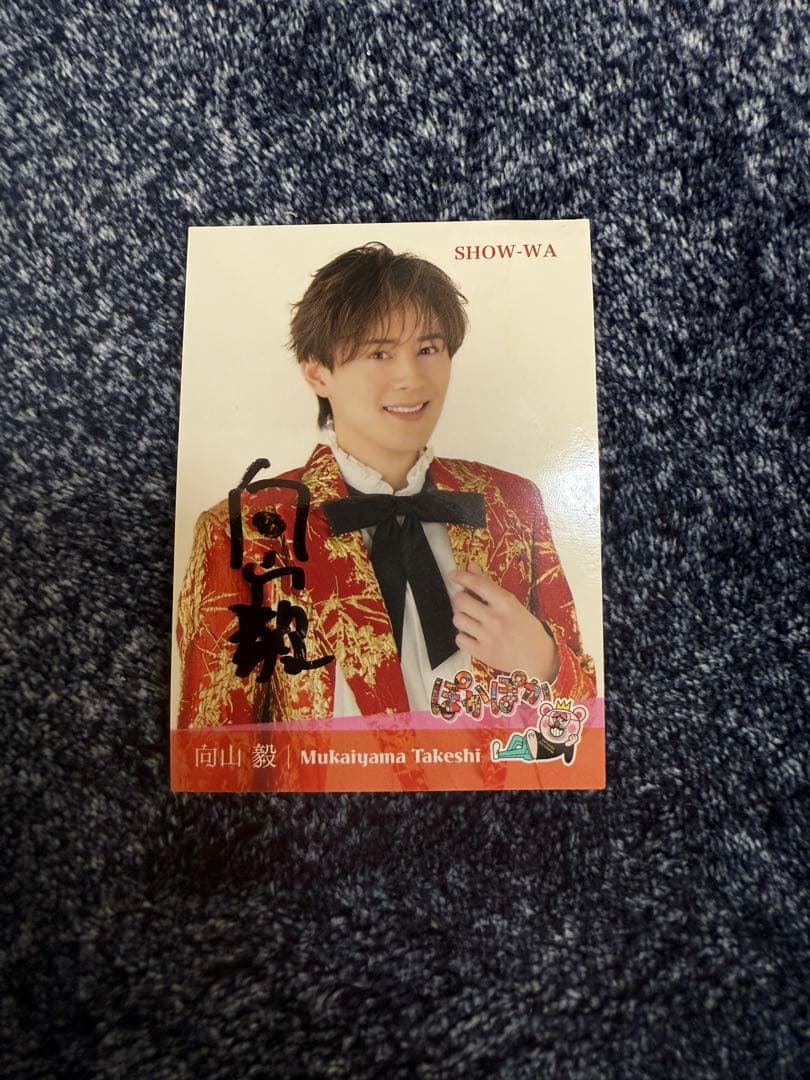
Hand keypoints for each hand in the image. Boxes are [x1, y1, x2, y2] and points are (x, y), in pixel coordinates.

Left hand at [448, 564, 558, 682]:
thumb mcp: (512, 604)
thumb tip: (471, 567)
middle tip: (467, 602)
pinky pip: (459, 639)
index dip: (461, 576)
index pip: (477, 584)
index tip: (453, 575)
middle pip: (460, 600)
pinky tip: (473, 636)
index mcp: (505, 603)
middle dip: (460, 599)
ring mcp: (488, 637)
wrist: (539, 658)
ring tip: (472, 620)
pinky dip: (463, 637)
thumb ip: (489, 585)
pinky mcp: (483, 653)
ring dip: (462, 618)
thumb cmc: (526, 628)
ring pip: (457, 619)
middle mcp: (495, 619)